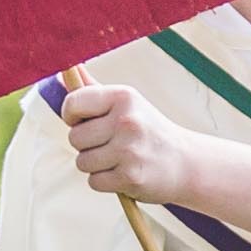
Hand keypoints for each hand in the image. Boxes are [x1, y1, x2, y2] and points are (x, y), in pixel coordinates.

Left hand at [55, 77, 195, 210]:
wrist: (185, 163)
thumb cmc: (148, 131)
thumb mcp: (126, 104)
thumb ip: (93, 89)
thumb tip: (64, 68)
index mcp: (124, 97)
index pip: (73, 103)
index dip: (71, 115)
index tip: (84, 120)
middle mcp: (127, 121)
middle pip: (74, 137)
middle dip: (86, 144)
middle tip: (111, 143)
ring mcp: (129, 150)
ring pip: (82, 162)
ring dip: (95, 165)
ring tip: (119, 159)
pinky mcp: (130, 177)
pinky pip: (94, 182)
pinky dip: (105, 181)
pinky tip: (124, 173)